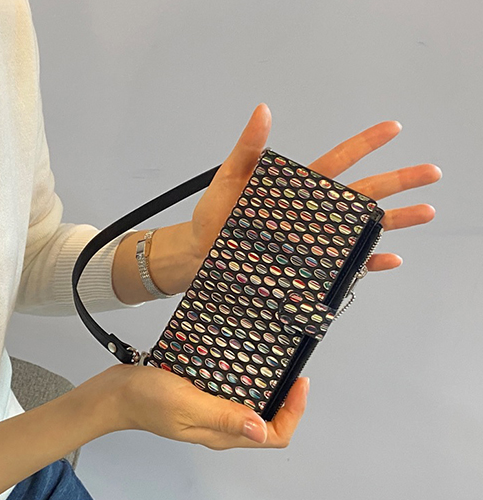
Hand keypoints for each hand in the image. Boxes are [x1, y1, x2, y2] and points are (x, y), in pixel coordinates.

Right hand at [102, 364, 308, 449]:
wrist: (118, 391)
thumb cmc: (146, 400)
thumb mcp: (189, 406)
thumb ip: (225, 417)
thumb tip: (260, 428)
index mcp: (221, 434)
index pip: (272, 434)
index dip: (293, 412)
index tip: (300, 383)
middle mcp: (221, 425)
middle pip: (267, 420)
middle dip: (286, 399)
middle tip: (294, 373)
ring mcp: (212, 410)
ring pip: (252, 404)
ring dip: (268, 387)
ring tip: (277, 366)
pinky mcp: (204, 395)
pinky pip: (233, 390)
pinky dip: (246, 378)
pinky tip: (245, 361)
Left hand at [190, 103, 441, 270]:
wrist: (203, 254)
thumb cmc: (214, 216)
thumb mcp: (230, 177)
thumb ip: (249, 147)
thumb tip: (262, 110)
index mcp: (297, 187)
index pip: (339, 161)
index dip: (366, 144)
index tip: (393, 128)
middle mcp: (313, 211)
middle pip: (363, 193)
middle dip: (398, 181)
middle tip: (431, 172)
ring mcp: (315, 238)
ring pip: (362, 227)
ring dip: (395, 220)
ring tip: (426, 211)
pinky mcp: (310, 265)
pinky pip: (345, 263)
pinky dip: (368, 261)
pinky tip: (390, 257)